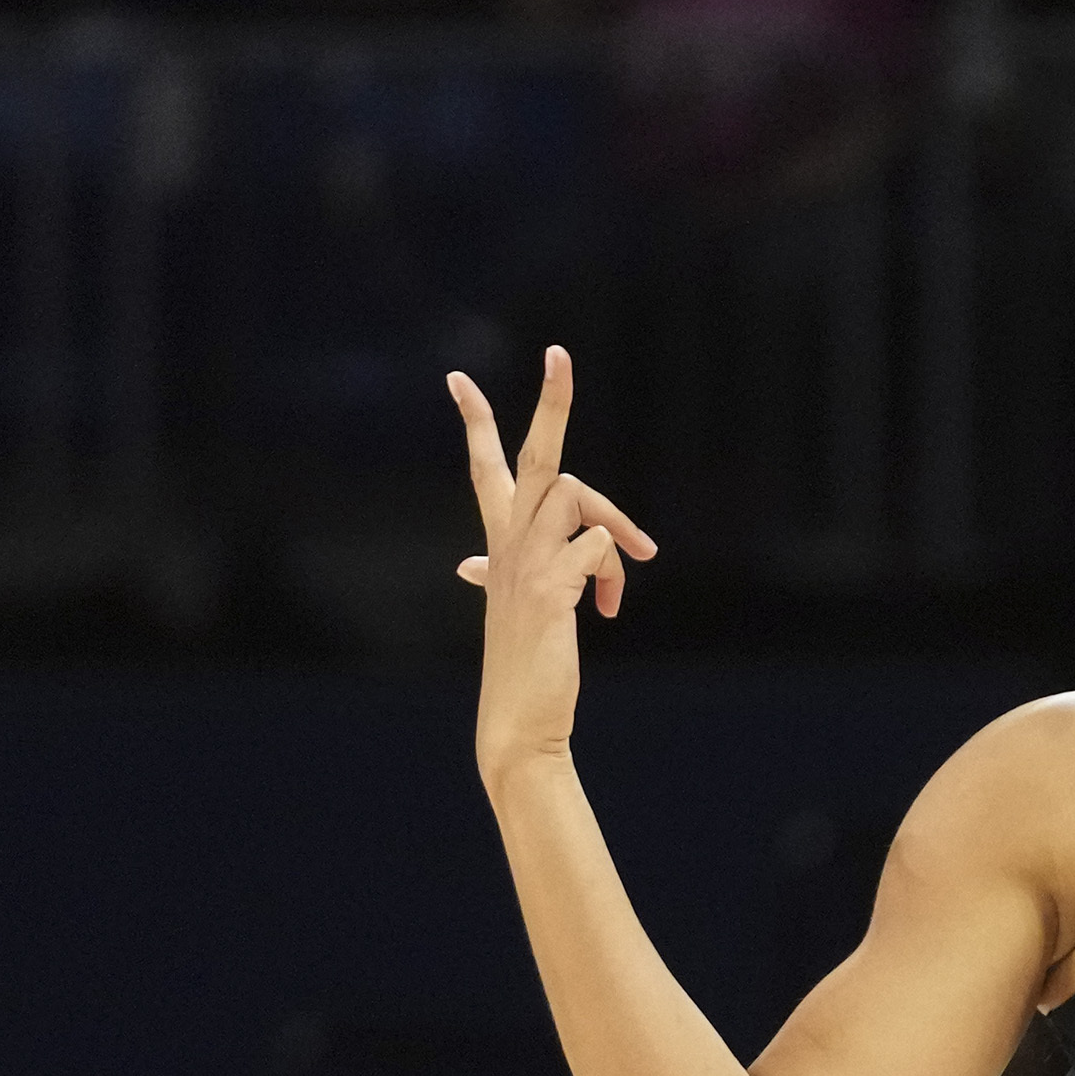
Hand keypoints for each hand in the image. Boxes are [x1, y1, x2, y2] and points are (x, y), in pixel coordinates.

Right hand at [450, 347, 659, 777]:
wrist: (520, 721)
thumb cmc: (524, 666)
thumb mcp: (514, 608)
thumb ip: (498, 574)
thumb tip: (469, 566)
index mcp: (501, 543)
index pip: (484, 469)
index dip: (475, 423)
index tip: (457, 378)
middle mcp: (508, 544)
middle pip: (534, 458)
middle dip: (550, 403)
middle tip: (558, 354)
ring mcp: (527, 564)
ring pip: (578, 498)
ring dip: (615, 533)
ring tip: (617, 591)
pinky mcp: (550, 590)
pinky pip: (594, 546)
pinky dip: (611, 570)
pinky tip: (608, 609)